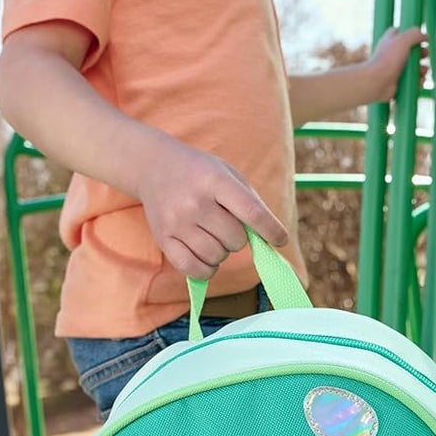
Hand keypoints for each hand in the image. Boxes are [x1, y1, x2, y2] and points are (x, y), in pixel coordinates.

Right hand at [136, 136, 288, 280]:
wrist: (155, 166)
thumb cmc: (200, 173)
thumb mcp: (228, 174)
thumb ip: (250, 203)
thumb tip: (269, 240)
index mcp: (215, 180)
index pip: (251, 212)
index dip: (271, 230)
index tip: (280, 240)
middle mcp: (195, 202)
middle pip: (235, 240)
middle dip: (239, 238)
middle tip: (226, 225)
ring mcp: (176, 222)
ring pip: (217, 256)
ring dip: (222, 252)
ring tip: (213, 235)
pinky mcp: (163, 238)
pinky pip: (193, 269)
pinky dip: (206, 269)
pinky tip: (207, 258)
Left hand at [365, 25, 429, 103]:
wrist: (377, 81)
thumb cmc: (388, 59)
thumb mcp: (403, 40)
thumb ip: (415, 34)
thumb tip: (426, 36)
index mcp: (390, 41)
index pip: (400, 33)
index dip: (411, 34)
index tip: (421, 38)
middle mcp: (392, 54)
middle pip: (410, 51)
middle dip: (421, 53)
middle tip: (426, 54)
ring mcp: (395, 69)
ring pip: (413, 67)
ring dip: (422, 69)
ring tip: (424, 70)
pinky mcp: (398, 82)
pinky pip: (412, 81)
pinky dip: (418, 81)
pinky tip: (421, 81)